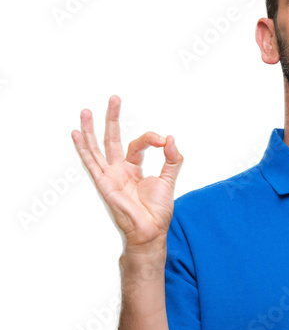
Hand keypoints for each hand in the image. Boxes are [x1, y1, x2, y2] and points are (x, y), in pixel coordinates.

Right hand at [71, 94, 182, 248]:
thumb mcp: (169, 180)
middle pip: (113, 138)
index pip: (138, 144)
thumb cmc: (157, 211)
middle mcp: (120, 169)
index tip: (163, 141)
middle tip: (114, 98)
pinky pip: (91, 163)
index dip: (151, 138)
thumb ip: (172, 159)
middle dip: (113, 118)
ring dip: (92, 129)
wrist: (150, 231)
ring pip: (98, 147)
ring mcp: (110, 175)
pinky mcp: (104, 183)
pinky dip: (83, 149)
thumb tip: (170, 139)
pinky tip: (76, 134)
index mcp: (134, 168)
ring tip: (86, 111)